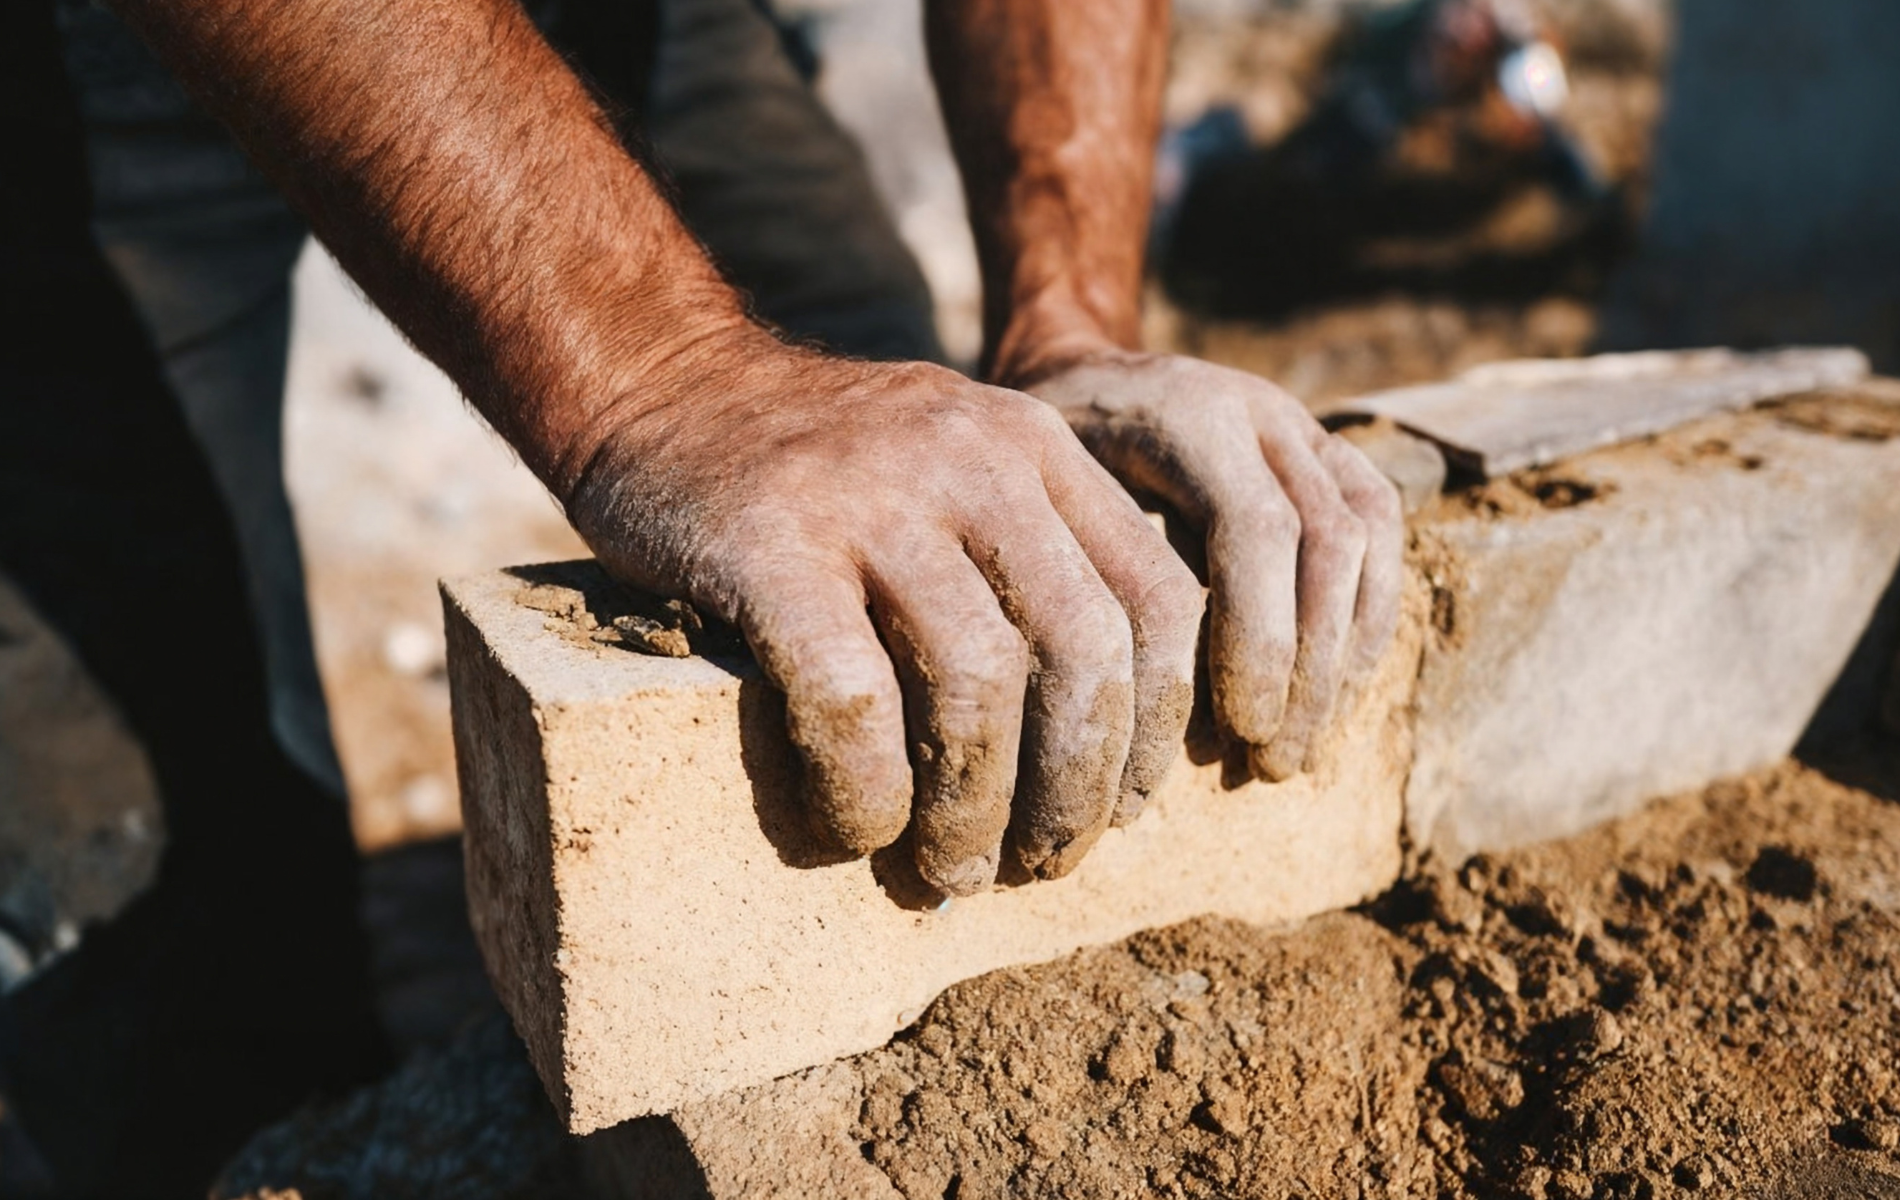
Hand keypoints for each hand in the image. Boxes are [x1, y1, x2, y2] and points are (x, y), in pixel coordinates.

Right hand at [562, 331, 1204, 894]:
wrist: (664, 381)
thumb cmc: (821, 469)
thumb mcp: (956, 466)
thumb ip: (1032, 560)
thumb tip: (1101, 752)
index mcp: (1035, 447)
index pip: (1158, 599)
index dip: (1159, 728)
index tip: (1130, 808)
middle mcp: (972, 460)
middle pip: (1084, 652)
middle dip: (1078, 787)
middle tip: (1045, 863)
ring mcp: (868, 498)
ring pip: (977, 683)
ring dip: (975, 807)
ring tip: (953, 869)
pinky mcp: (768, 548)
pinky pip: (850, 700)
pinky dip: (868, 788)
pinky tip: (860, 828)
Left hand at [1017, 349, 1403, 779]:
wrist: (1070, 369)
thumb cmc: (1031, 455)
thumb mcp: (1034, 499)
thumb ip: (1092, 571)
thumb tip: (1128, 700)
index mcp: (1183, 414)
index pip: (1255, 531)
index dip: (1259, 641)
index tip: (1242, 734)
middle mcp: (1255, 407)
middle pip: (1324, 541)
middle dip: (1307, 668)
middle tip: (1274, 761)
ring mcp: (1298, 419)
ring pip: (1365, 534)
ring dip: (1343, 652)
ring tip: (1304, 741)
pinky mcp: (1325, 442)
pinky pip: (1378, 520)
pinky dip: (1368, 610)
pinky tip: (1339, 686)